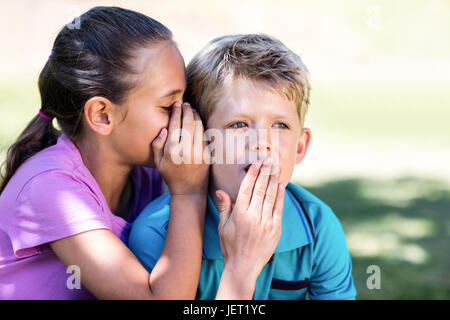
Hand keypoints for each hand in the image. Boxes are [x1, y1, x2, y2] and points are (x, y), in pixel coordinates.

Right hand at [151, 102, 208, 194]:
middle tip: (185, 103)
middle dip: (187, 110)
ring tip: (192, 109)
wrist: (189, 191)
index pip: (174, 125)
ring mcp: (198, 152)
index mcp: (171, 151)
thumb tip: (164, 129)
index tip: (176, 105)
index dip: (176, 112)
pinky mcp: (207, 154)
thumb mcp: (158, 162)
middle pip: (188, 122)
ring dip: (196, 115)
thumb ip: (157, 145)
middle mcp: (185, 150)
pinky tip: (198, 121)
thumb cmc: (171, 176)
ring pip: (198, 127)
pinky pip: (205, 135)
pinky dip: (202, 125)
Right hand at [216, 157, 284, 279]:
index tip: (256, 163)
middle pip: (260, 189)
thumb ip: (224, 207)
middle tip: (268, 160)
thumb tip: (220, 190)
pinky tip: (280, 186)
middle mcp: (254, 216)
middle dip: (264, 173)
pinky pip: (279, 209)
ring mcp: (266, 223)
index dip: (252, 174)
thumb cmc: (230, 246)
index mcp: (240, 214)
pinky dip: (280, 196)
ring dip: (273, 181)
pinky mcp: (276, 229)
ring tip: (275, 168)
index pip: (247, 188)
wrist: (244, 266)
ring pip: (270, 196)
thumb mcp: (223, 226)